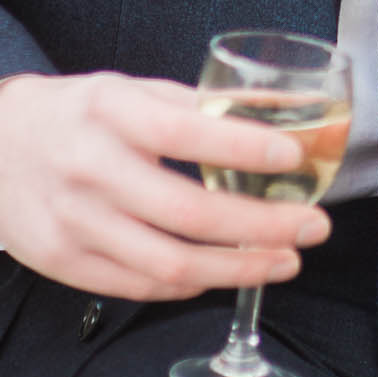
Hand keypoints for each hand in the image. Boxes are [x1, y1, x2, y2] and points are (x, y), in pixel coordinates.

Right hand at [0, 70, 330, 299]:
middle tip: (313, 227)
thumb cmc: (76, 115)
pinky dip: (192, 285)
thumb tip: (286, 105)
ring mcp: (74, 223)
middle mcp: (89, 170)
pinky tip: (225, 272)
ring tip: (286, 261)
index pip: (183, 133)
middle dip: (263, 225)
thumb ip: (201, 104)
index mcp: (108, 113)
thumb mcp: (131, 90)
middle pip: (187, 212)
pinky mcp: (64, 263)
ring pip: (170, 263)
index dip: (243, 148)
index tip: (293, 156)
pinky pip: (140, 286)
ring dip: (239, 269)